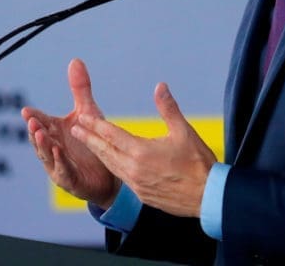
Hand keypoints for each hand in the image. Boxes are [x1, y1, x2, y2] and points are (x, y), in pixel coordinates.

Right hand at [21, 58, 120, 208]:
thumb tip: (75, 60)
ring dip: (43, 146)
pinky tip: (59, 152)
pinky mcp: (70, 180)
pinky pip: (63, 171)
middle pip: (40, 138)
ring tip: (40, 135)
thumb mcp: (88, 112)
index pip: (41, 122)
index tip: (26, 111)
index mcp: (55, 131)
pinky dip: (60, 162)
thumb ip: (80, 89)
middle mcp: (53, 147)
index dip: (33, 117)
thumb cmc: (93, 140)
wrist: (109, 172)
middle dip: (35, 131)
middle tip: (32, 122)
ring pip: (47, 155)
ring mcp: (58, 165)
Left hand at [70, 82, 216, 217]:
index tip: (82, 116)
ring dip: (98, 153)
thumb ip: (168, 108)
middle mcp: (134, 169)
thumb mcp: (184, 132)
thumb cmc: (199, 164)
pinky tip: (111, 162)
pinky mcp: (142, 195)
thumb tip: (160, 86)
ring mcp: (137, 184)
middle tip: (75, 128)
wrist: (209, 198)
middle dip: (89, 138)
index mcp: (141, 152)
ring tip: (88, 143)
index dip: (96, 124)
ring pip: (111, 166)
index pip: (112, 135)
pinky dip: (112, 167)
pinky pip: (121, 178)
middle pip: (105, 151)